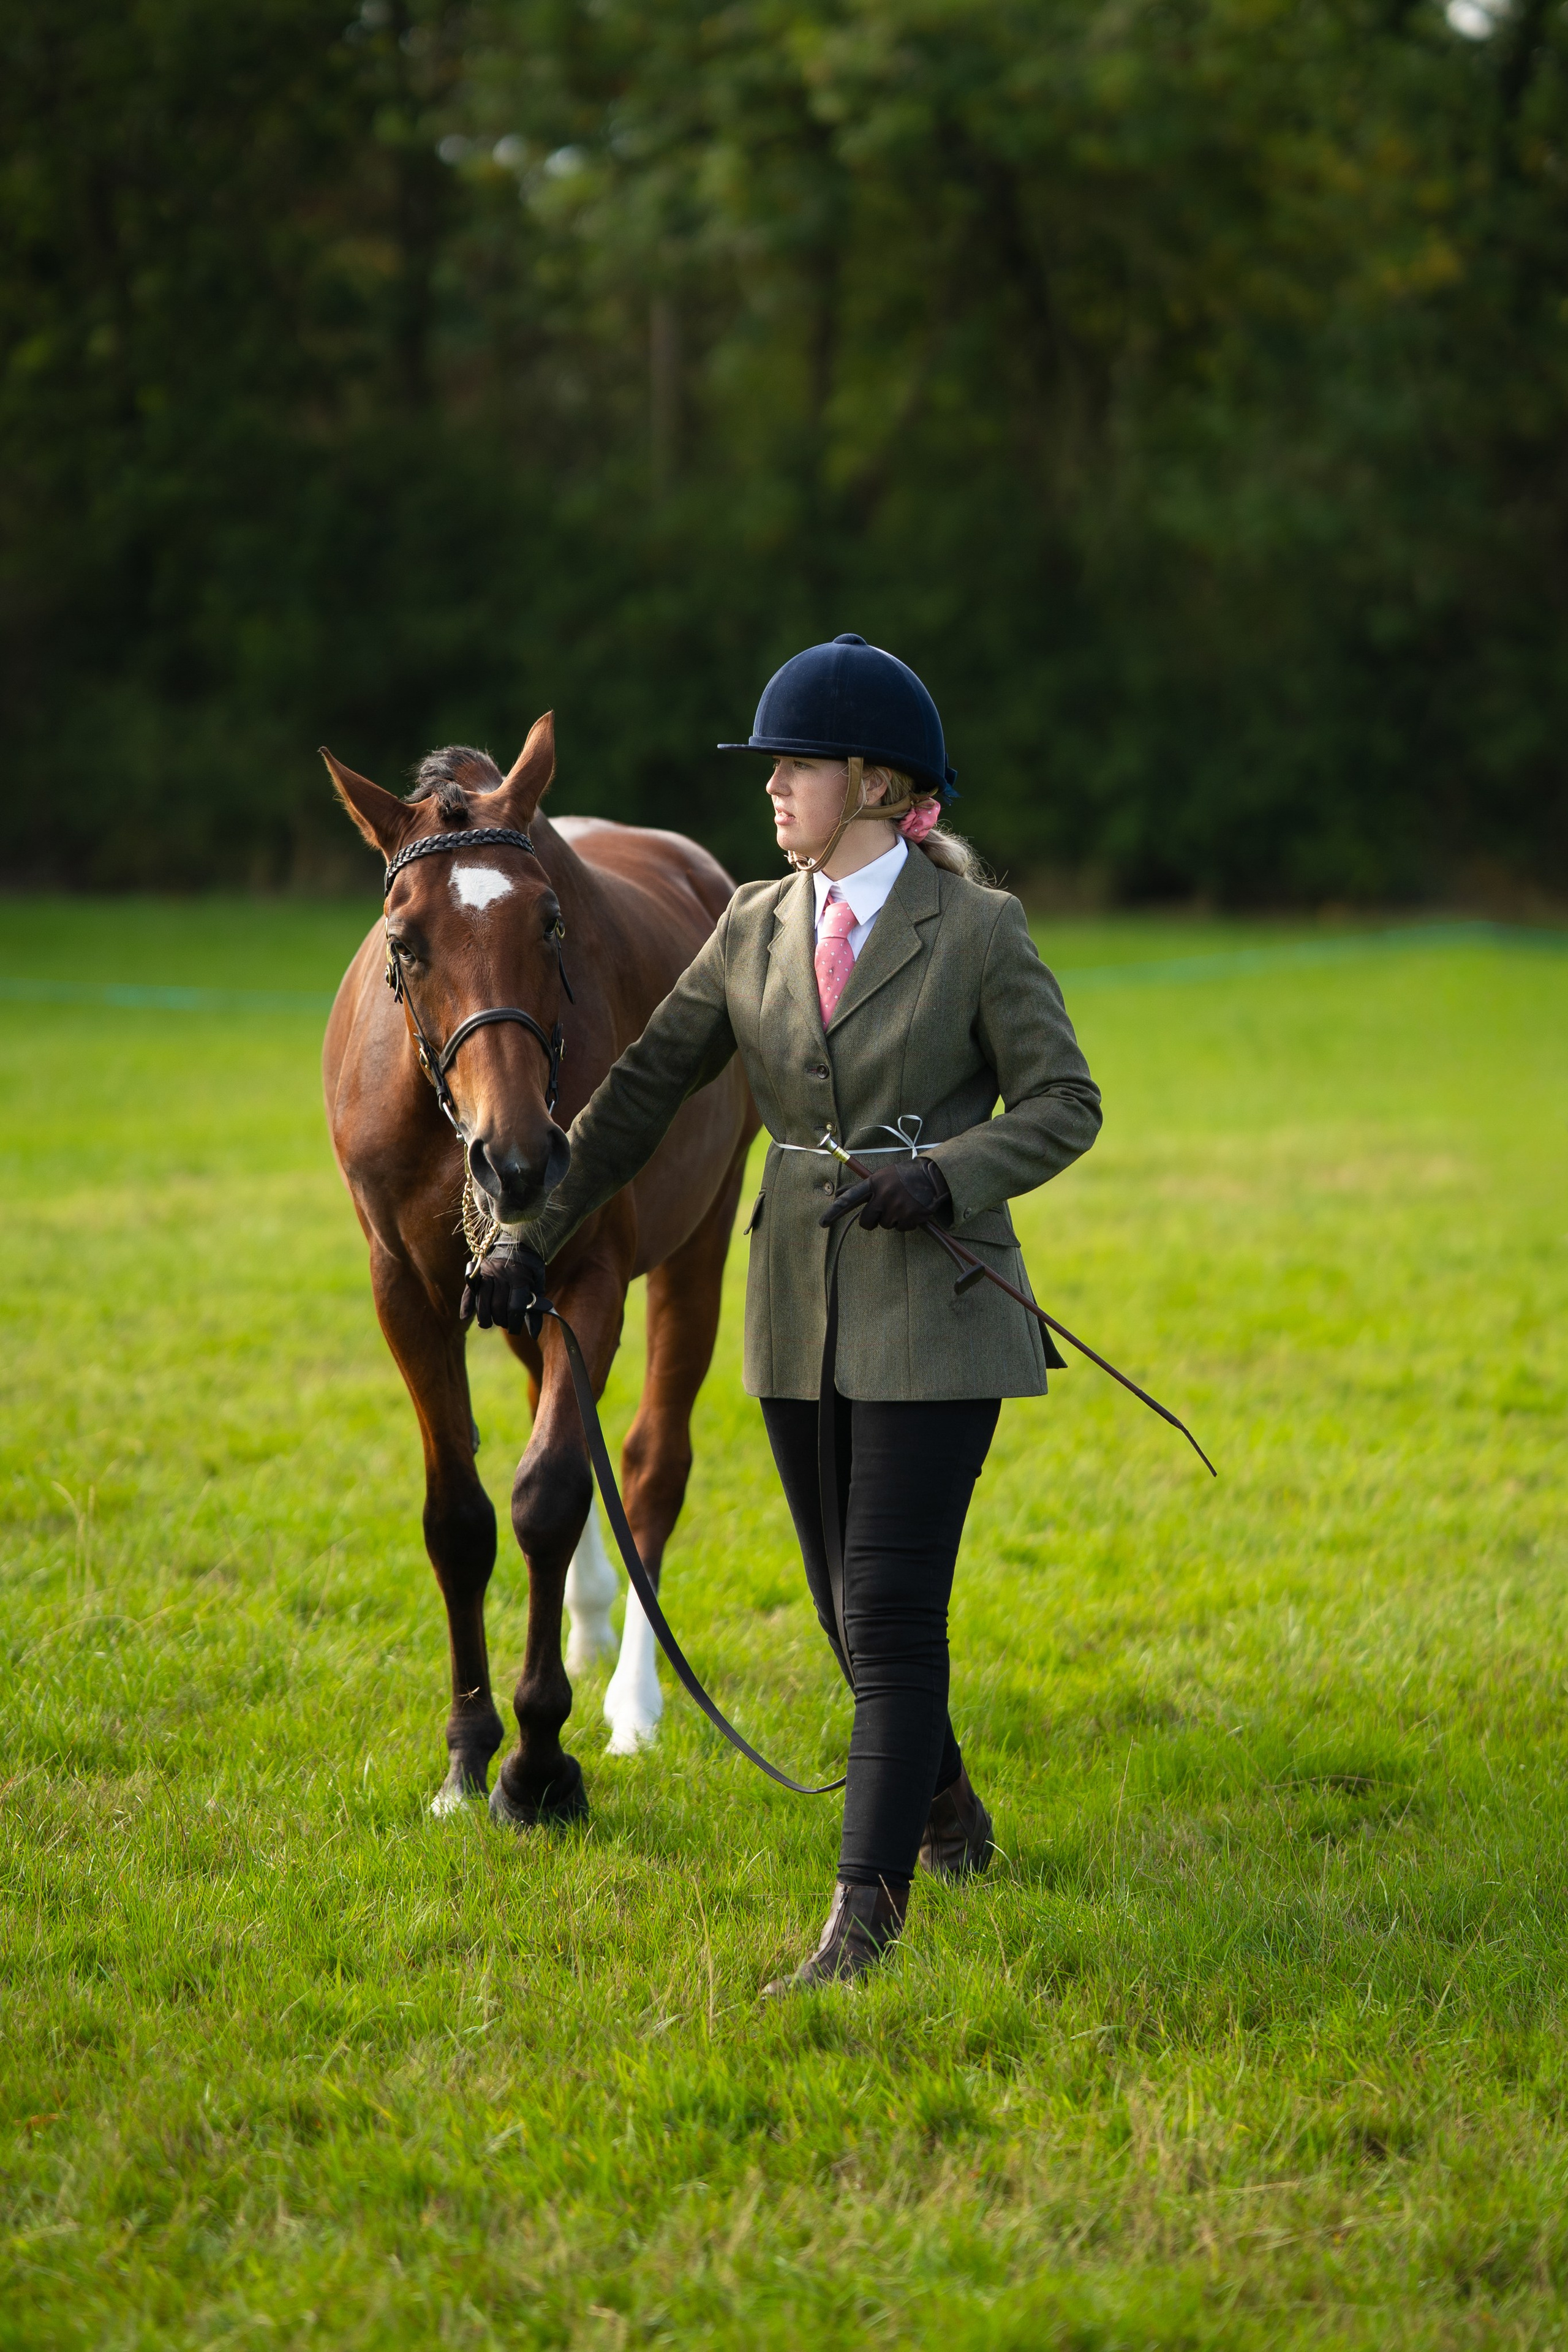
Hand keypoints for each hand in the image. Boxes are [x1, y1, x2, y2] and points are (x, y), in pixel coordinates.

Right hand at [461, 1233, 549, 1334]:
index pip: (514, 1307)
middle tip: (503, 1323)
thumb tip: (533, 1335)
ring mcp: (488, 1273)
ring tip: (487, 1324)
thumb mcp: (538, 1285)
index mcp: (520, 1278)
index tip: (514, 1329)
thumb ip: (535, 1309)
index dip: (514, 1322)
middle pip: (497, 1305)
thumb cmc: (531, 1268)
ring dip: (484, 1317)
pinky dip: (466, 1304)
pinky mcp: (478, 1272)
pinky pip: (470, 1290)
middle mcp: (503, 1275)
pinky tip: (465, 1317)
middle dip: (500, 1320)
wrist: (519, 1241)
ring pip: (483, 1300)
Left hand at [820, 1158, 952, 1231]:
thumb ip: (863, 1187)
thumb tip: (839, 1191)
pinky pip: (901, 1229)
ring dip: (892, 1220)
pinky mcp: (910, 1217)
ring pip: (885, 1226)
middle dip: (872, 1221)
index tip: (822, 1223)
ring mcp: (896, 1207)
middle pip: (866, 1221)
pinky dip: (906, 1223)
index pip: (849, 1199)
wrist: (932, 1176)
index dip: (834, 1212)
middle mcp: (883, 1195)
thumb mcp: (882, 1176)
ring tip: (903, 1204)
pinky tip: (912, 1210)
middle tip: (882, 1212)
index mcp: (874, 1183)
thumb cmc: (903, 1176)